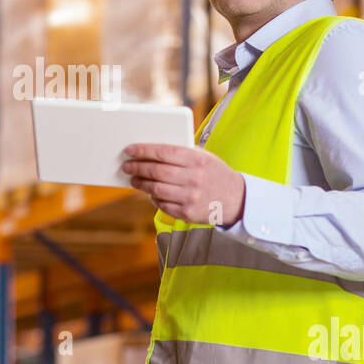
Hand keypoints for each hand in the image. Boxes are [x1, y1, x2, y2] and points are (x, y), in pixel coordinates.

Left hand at [123, 143, 245, 225]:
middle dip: (138, 167)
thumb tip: (150, 151)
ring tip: (134, 179)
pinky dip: (152, 197)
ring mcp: (190, 197)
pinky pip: (162, 204)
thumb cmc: (214, 173)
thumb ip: (181, 153)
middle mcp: (194, 178)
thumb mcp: (204, 157)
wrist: (236, 199)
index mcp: (197, 160)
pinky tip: (149, 192)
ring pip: (156, 189)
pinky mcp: (187, 213)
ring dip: (140, 183)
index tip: (130, 150)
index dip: (144, 151)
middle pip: (156, 172)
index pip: (164, 153)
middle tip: (127, 166)